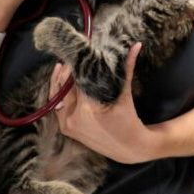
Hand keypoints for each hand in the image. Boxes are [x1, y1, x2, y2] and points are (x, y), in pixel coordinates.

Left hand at [48, 42, 152, 163]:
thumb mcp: (125, 94)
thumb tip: (136, 45)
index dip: (78, 64)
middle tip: (73, 56)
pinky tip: (62, 81)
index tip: (81, 51)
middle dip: (68, 70)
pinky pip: (57, 106)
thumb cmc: (129, 121)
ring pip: (57, 96)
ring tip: (65, 65)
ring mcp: (67, 125)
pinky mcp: (66, 129)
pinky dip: (59, 94)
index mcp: (87, 108)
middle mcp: (73, 117)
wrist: (130, 148)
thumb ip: (127, 68)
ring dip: (60, 81)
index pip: (76, 79)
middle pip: (64, 86)